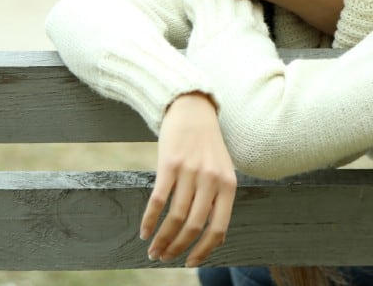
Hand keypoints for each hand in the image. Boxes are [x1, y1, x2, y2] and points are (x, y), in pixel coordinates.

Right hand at [140, 92, 236, 266]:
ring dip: (162, 238)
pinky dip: (150, 220)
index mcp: (228, 185)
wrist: (192, 109)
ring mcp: (190, 171)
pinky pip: (158, 200)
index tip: (189, 263)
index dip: (203, 250)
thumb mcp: (222, 170)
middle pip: (194, 226)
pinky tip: (144, 231)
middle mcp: (211, 180)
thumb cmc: (206, 144)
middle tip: (164, 258)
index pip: (218, 228)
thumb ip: (218, 198)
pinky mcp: (169, 164)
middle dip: (177, 248)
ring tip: (153, 250)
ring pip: (175, 217)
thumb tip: (211, 237)